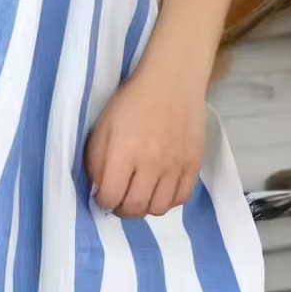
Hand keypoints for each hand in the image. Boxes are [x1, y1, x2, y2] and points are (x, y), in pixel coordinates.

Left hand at [84, 63, 205, 217]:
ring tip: (140, 196)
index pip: (110, 197)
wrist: (172, 81)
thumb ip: (96, 161)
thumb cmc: (131, 102)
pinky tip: (159, 190)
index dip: (103, 202)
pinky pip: (181, 198)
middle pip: (135, 208)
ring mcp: (175, 165)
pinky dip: (167, 201)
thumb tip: (99, 191)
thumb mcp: (102, 127)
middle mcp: (151, 163)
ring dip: (145, 208)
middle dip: (122, 210)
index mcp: (123, 152)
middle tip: (120, 200)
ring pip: (158, 208)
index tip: (103, 196)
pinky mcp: (193, 164)